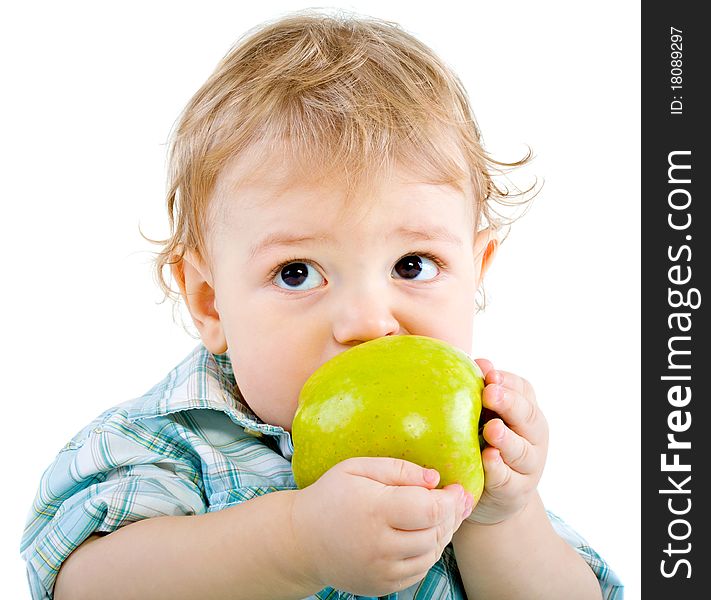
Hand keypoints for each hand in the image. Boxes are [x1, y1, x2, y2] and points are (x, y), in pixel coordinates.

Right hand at [290, 457, 471, 595]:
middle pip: (435, 533)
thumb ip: (398, 469)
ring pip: (431, 554)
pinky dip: (427, 552)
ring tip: (440, 515)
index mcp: (375, 511)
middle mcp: (380, 546)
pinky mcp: (382, 586)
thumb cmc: (331, 496)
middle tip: (455, 499)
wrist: (301, 540)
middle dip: (451, 515)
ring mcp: (382, 570)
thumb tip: (434, 478)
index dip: (451, 499)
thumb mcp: (358, 468)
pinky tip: (423, 534)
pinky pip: (419, 570)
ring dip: (442, 534)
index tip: (456, 487)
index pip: (431, 509)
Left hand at [467, 359, 548, 524]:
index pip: (524, 391)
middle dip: (509, 404)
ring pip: (522, 451)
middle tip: (489, 393)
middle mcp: (533, 437)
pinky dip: (499, 470)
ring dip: (507, 439)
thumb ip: (484, 390)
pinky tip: (488, 459)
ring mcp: (529, 466)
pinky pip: (508, 480)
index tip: (490, 374)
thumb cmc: (485, 443)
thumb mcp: (485, 415)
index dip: (508, 382)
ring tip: (492, 429)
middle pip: (528, 417)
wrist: (494, 495)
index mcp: (526, 412)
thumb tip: (480, 361)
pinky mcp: (516, 492)